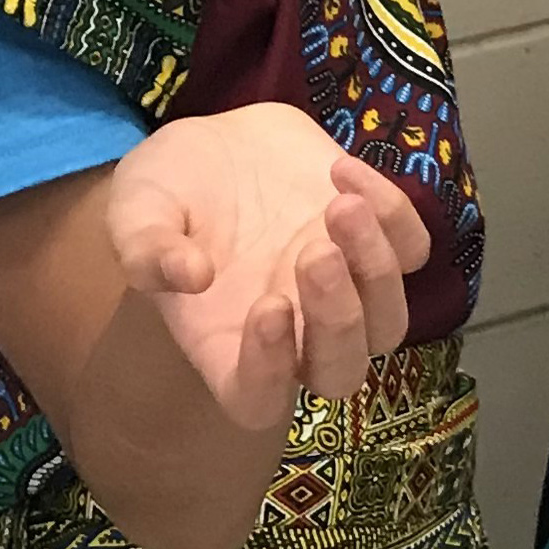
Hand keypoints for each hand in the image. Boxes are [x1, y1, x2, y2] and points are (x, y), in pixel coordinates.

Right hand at [107, 106, 434, 429]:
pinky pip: (413, 250)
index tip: (265, 308)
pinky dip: (393, 214)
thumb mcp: (135, 208)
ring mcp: (343, 293)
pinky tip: (340, 171)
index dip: (267, 375)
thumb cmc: (167, 193)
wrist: (218, 146)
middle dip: (337, 319)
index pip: (256, 402)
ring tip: (339, 204)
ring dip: (375, 267)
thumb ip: (144, 248)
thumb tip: (188, 277)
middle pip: (339, 373)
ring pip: (389, 322)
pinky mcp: (376, 244)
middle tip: (313, 252)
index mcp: (225, 346)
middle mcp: (293, 334)